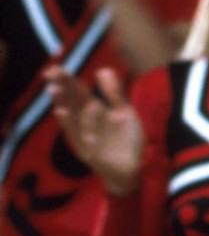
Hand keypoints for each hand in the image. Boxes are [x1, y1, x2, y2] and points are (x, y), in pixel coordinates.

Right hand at [46, 65, 142, 196]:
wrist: (131, 168)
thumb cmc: (126, 140)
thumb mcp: (124, 113)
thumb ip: (115, 93)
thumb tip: (103, 70)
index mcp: (94, 110)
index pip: (78, 92)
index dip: (68, 81)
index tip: (55, 68)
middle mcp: (86, 121)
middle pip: (71, 101)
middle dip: (62, 87)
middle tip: (50, 73)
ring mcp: (84, 135)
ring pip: (70, 117)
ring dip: (62, 103)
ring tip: (54, 89)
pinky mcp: (86, 150)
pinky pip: (77, 136)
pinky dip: (70, 124)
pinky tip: (62, 112)